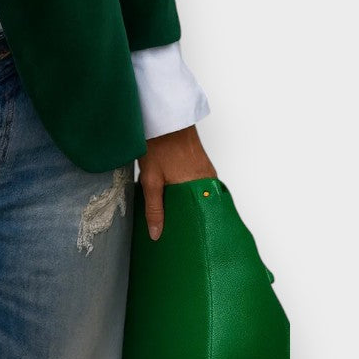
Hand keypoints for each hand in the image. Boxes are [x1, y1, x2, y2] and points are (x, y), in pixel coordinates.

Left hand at [137, 125, 217, 240]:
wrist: (164, 115)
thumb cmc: (158, 144)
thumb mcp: (151, 180)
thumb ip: (154, 208)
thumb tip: (156, 234)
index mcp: (198, 187)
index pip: (200, 218)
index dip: (189, 230)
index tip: (182, 243)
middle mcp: (207, 180)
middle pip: (199, 208)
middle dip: (186, 219)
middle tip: (175, 235)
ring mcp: (205, 171)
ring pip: (197, 196)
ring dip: (185, 205)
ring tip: (172, 218)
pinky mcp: (201, 164)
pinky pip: (196, 185)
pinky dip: (186, 192)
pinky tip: (173, 197)